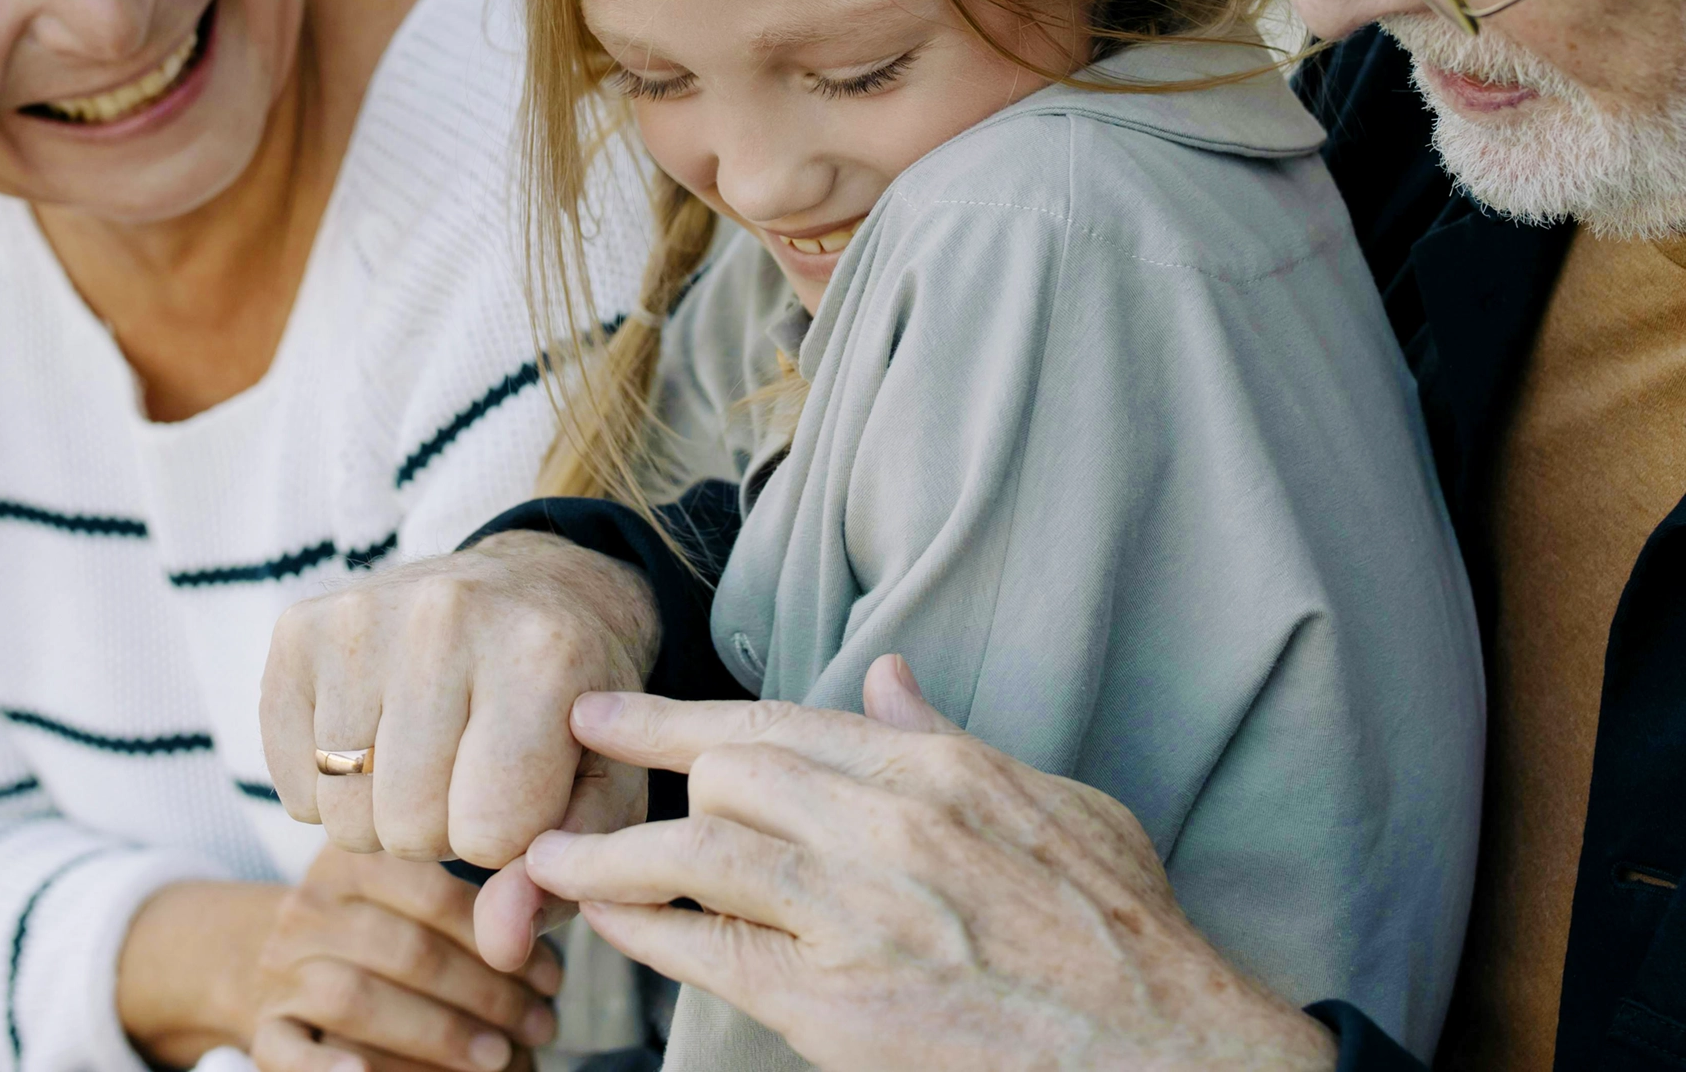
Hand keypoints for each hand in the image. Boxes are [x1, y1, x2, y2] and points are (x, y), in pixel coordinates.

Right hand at [252, 852, 561, 1071]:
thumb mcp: (414, 895)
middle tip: (541, 1024)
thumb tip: (545, 928)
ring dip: (438, 1032)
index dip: (501, 939)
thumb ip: (478, 903)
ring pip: (356, 997)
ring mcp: (282, 970)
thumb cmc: (379, 927)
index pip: (434, 892)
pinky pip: (287, 1050)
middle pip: (406, 950)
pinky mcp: (265, 1028)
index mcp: (353, 859)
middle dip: (486, 993)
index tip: (551, 978)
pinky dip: (325, 1068)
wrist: (272, 958)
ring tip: (499, 1055)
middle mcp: (310, 907)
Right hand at [260, 532, 659, 968]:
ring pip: (344, 815)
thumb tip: (501, 945)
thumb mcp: (605, 785)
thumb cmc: (573, 705)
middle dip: (445, 830)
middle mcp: (446, 618)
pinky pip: (292, 782)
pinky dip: (331, 790)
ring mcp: (363, 616)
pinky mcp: (300, 627)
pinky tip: (377, 743)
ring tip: (427, 762)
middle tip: (471, 774)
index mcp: (542, 654)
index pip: (493, 832)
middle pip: (410, 827)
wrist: (536, 592)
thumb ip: (563, 872)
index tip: (525, 790)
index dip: (510, 839)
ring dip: (386, 817)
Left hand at [521, 656, 1339, 1071]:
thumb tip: (885, 676)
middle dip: (640, 777)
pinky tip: (607, 921)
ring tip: (545, 856)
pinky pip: (711, 952)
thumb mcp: (1054, 801)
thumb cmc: (1119, 930)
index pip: (775, 721)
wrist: (1164, 1051)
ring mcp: (859, 915)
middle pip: (722, 772)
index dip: (674, 717)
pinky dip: (646, 932)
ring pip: (695, 851)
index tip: (607, 713)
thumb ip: (951, 738)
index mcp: (934, 771)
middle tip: (572, 781)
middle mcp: (887, 826)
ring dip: (606, 853)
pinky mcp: (839, 1007)